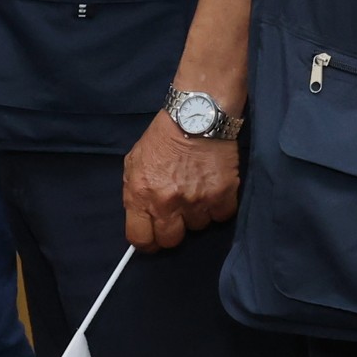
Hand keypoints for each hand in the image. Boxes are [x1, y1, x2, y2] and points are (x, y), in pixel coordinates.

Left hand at [123, 99, 244, 248]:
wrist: (196, 114)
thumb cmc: (163, 136)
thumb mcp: (134, 162)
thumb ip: (135, 193)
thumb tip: (141, 217)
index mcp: (140, 195)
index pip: (140, 239)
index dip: (149, 242)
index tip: (155, 237)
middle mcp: (166, 203)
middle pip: (171, 240)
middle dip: (175, 230)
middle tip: (180, 215)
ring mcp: (195, 201)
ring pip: (199, 227)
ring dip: (199, 213)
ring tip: (199, 191)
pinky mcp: (221, 194)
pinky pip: (222, 215)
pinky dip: (220, 207)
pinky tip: (215, 190)